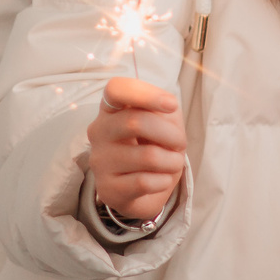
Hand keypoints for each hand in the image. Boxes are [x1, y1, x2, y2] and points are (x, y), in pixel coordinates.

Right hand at [87, 77, 186, 220]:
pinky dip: (163, 181)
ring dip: (172, 161)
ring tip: (173, 163)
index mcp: (110, 108)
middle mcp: (99, 131)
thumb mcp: (163, 121)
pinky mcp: (107, 189)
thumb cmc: (152, 146)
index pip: (115, 89)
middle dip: (170, 134)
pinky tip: (161, 180)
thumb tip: (168, 106)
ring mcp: (100, 161)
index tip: (172, 105)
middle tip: (180, 143)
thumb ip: (165, 108)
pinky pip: (144, 182)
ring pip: (147, 156)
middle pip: (135, 122)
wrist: (144, 190)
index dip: (146, 94)